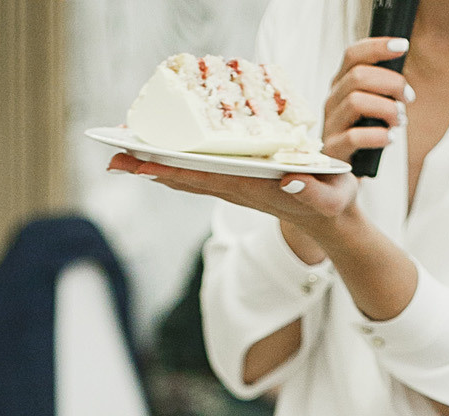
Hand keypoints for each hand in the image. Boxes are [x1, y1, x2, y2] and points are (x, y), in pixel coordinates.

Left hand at [106, 150, 355, 227]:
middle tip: (114, 159)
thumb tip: (289, 177)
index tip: (144, 163)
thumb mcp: (331, 198)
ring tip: (125, 157)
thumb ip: (314, 191)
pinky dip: (176, 166)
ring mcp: (236, 188)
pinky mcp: (239, 184)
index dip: (174, 170)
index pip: (206, 178)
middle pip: (186, 179)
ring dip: (156, 167)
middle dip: (151, 168)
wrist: (333, 225)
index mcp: (253, 189)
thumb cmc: (334, 204)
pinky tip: (158, 159)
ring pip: (188, 178)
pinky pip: (200, 175)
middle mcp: (238, 189)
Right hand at [322, 34, 413, 165]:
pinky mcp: (333, 149)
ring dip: (386, 108)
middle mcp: (332, 99)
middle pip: (358, 76)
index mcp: (341, 84)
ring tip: (401, 120)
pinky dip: (378, 136)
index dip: (378, 46)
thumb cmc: (362, 139)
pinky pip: (354, 136)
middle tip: (409, 97)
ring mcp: (330, 123)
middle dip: (390, 82)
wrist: (341, 177)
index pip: (354, 54)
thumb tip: (403, 80)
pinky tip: (391, 138)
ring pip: (356, 101)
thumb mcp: (370, 109)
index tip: (403, 46)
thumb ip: (380, 90)